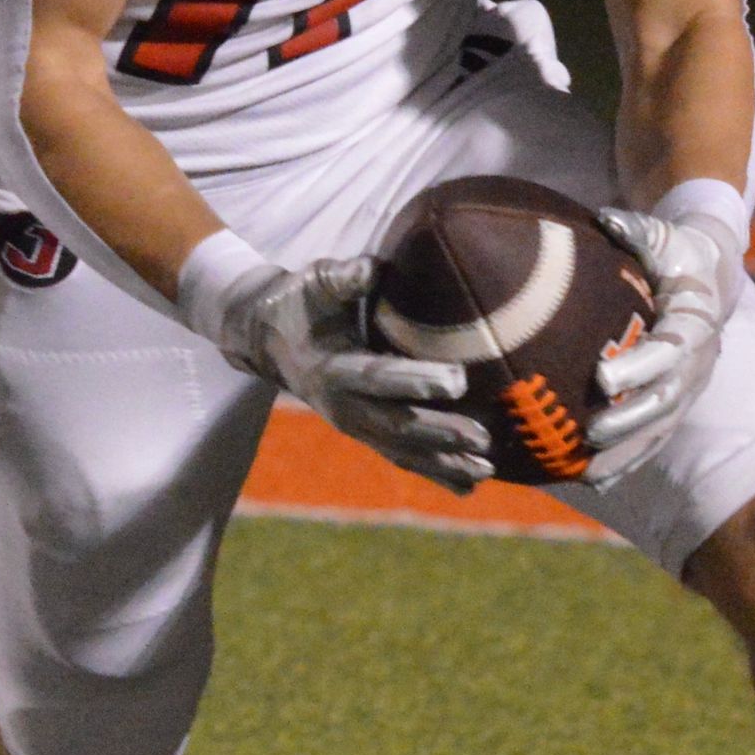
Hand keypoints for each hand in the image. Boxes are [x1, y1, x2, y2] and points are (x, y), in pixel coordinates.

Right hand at [193, 249, 492, 493]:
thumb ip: (343, 277)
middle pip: (396, 425)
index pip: (378, 377)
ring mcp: (354, 426)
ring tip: (484, 471)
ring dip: (443, 464)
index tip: (457, 380)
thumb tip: (370, 270)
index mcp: (332, 369)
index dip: (416, 381)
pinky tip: (468, 484)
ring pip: (401, 451)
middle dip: (440, 434)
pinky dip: (434, 472)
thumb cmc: (301, 302)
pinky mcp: (366, 433)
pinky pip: (400, 456)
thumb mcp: (315, 282)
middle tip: (483, 437)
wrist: (270, 340)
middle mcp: (343, 406)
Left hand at [586, 197, 744, 481]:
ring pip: (659, 428)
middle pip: (664, 400)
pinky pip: (654, 438)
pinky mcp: (676, 403)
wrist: (710, 275)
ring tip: (587, 472)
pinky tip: (593, 480)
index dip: (638, 367)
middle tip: (589, 433)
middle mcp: (697, 361)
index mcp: (694, 322)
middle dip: (628, 421)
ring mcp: (689, 387)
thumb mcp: (664, 237)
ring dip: (626, 452)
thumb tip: (606, 219)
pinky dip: (627, 461)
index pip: (669, 350)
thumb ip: (638, 230)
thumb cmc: (677, 253)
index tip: (602, 379)